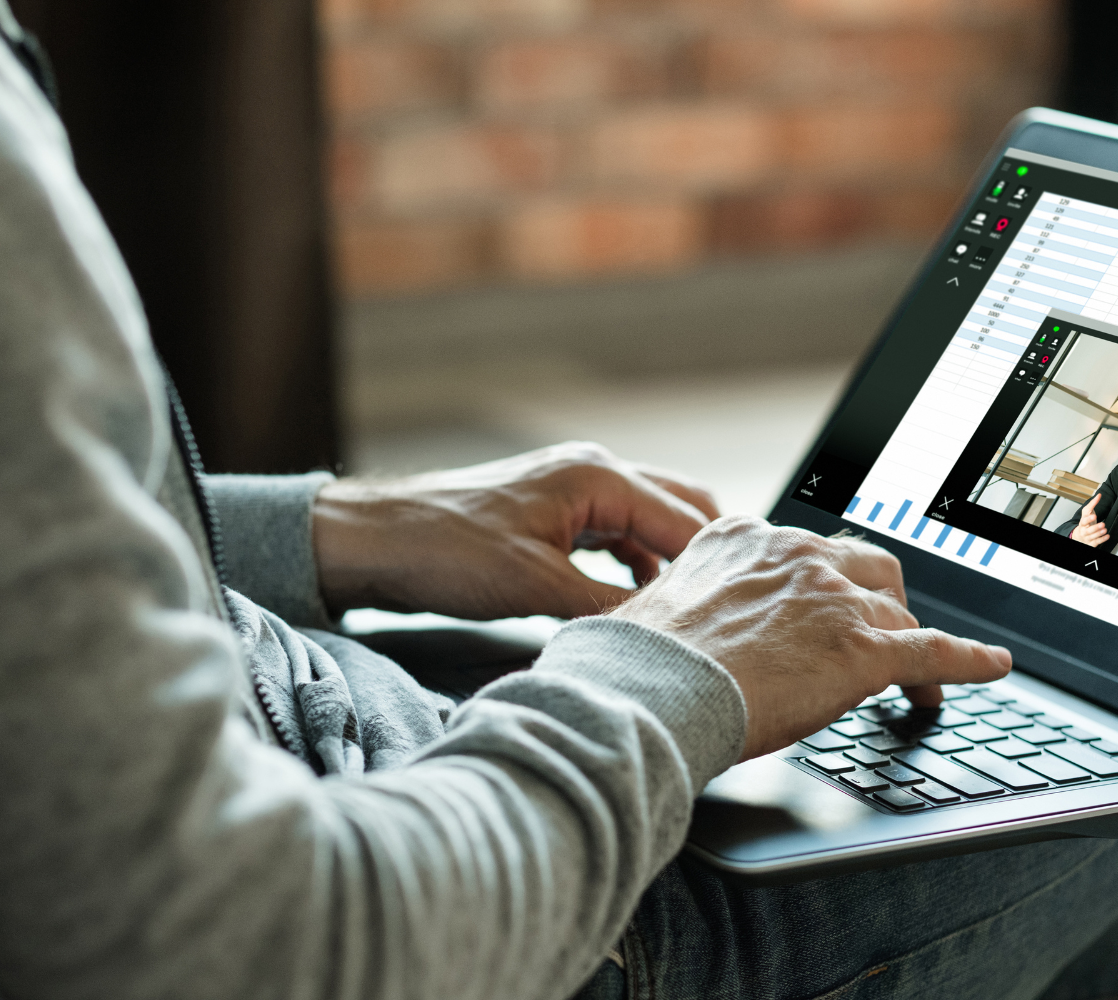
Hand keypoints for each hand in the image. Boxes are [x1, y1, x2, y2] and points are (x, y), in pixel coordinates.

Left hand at [311, 442, 718, 619]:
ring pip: (646, 525)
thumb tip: (661, 632)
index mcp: (596, 476)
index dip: (715, 563)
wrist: (374, 541)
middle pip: (677, 509)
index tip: (743, 602)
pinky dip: (632, 567)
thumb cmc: (442, 548)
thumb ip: (605, 606)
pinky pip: (614, 538)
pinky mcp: (551, 517)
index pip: (684, 519)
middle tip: (725, 606)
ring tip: (686, 611)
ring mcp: (571, 493)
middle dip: (702, 555)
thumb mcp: (533, 586)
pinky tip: (634, 601)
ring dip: (667, 563)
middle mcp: (591, 475)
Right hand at [612, 517, 1012, 759]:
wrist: (649, 688)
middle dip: (880, 600)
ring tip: (919, 677)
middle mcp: (794, 555)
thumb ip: (691, 603)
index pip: (806, 552)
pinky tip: (991, 665)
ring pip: (896, 610)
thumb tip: (683, 631)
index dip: (827, 583)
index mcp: (744, 539)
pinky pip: (933, 650)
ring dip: (911, 640)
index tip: (830, 600)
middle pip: (865, 568)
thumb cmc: (638, 662)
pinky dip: (969, 660)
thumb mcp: (658, 606)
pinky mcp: (862, 649)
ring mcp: (832, 599)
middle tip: (882, 631)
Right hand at [1069, 493, 1107, 546]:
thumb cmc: (1085, 523)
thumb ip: (1092, 504)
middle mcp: (1084, 531)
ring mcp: (1087, 538)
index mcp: (1082, 523)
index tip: (1094, 515)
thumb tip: (1099, 495)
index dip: (1088, 519)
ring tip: (1105, 529)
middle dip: (1095, 527)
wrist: (1079, 535)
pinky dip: (1102, 540)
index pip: (1084, 521)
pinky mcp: (1091, 543)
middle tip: (1102, 524)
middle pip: (1088, 530)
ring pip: (1092, 537)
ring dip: (1099, 533)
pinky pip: (1096, 542)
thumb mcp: (1087, 512)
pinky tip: (1107, 536)